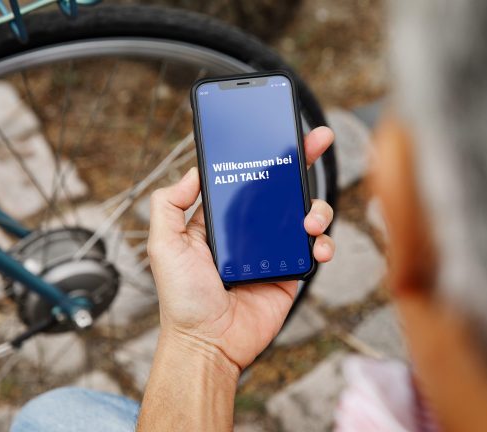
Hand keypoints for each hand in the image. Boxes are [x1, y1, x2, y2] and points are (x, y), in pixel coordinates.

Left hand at [147, 126, 335, 370]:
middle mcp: (249, 230)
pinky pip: (315, 249)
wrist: (209, 343)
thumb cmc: (182, 299)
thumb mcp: (162, 245)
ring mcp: (273, 250)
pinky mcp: (291, 272)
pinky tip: (317, 246)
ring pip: (305, 214)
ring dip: (316, 209)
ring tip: (309, 222)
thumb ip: (169, 205)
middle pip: (282, 187)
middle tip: (317, 140)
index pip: (246, 176)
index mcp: (220, 218)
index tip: (278, 130)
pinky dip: (324, 244)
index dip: (262, 153)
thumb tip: (192, 171)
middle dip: (301, 161)